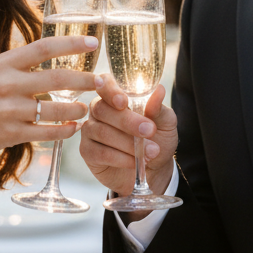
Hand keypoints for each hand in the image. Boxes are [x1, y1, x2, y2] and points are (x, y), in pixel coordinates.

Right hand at [0, 34, 98, 170]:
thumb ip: (20, 63)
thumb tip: (53, 52)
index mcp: (4, 63)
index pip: (44, 47)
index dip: (72, 44)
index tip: (92, 42)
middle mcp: (8, 84)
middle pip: (57, 78)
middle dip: (85, 80)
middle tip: (101, 81)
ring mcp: (10, 110)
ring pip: (57, 108)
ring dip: (77, 108)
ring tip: (85, 107)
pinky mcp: (11, 134)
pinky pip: (48, 132)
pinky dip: (65, 130)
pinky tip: (73, 127)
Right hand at [80, 74, 177, 202]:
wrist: (154, 169)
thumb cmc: (158, 139)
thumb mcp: (165, 123)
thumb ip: (158, 108)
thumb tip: (159, 90)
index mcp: (115, 96)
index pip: (104, 83)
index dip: (110, 90)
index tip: (123, 102)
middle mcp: (98, 110)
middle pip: (103, 109)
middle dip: (127, 121)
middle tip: (149, 131)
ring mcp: (90, 130)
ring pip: (102, 132)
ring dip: (128, 144)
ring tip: (150, 152)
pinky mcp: (88, 151)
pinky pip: (100, 153)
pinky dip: (120, 158)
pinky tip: (134, 162)